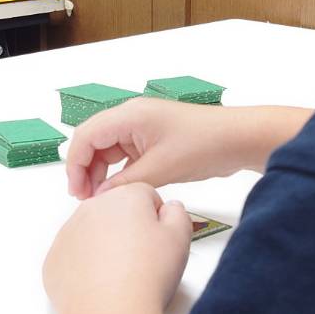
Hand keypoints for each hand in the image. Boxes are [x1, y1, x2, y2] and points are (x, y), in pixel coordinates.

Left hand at [43, 184, 191, 313]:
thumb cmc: (146, 277)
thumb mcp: (180, 239)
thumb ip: (178, 214)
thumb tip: (168, 208)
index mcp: (124, 197)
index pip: (145, 195)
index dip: (157, 219)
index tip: (160, 241)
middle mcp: (91, 208)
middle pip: (116, 212)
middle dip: (129, 230)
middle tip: (143, 261)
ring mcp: (67, 233)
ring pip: (92, 233)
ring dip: (106, 247)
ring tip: (122, 277)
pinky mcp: (54, 259)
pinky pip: (73, 257)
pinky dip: (85, 267)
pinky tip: (100, 286)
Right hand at [65, 101, 311, 199]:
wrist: (239, 140)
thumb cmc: (204, 145)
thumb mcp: (161, 168)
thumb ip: (125, 183)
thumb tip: (99, 197)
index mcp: (129, 115)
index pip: (86, 135)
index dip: (75, 164)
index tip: (76, 190)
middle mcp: (131, 117)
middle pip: (93, 141)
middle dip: (85, 169)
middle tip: (85, 199)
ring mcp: (142, 127)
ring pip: (107, 149)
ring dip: (100, 171)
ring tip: (99, 198)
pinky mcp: (152, 139)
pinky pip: (125, 154)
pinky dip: (117, 172)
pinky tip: (117, 190)